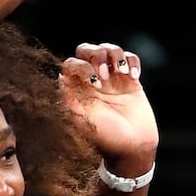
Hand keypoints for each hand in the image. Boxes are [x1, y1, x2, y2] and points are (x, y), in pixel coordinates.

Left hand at [59, 43, 158, 172]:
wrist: (134, 146)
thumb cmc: (106, 138)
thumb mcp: (84, 121)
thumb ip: (70, 100)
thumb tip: (61, 77)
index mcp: (78, 89)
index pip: (71, 63)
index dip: (81, 67)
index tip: (95, 85)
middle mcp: (93, 80)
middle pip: (87, 50)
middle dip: (96, 55)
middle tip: (105, 75)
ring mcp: (112, 78)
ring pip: (109, 48)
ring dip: (115, 54)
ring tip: (122, 72)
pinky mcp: (130, 79)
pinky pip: (130, 57)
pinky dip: (132, 62)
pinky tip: (133, 77)